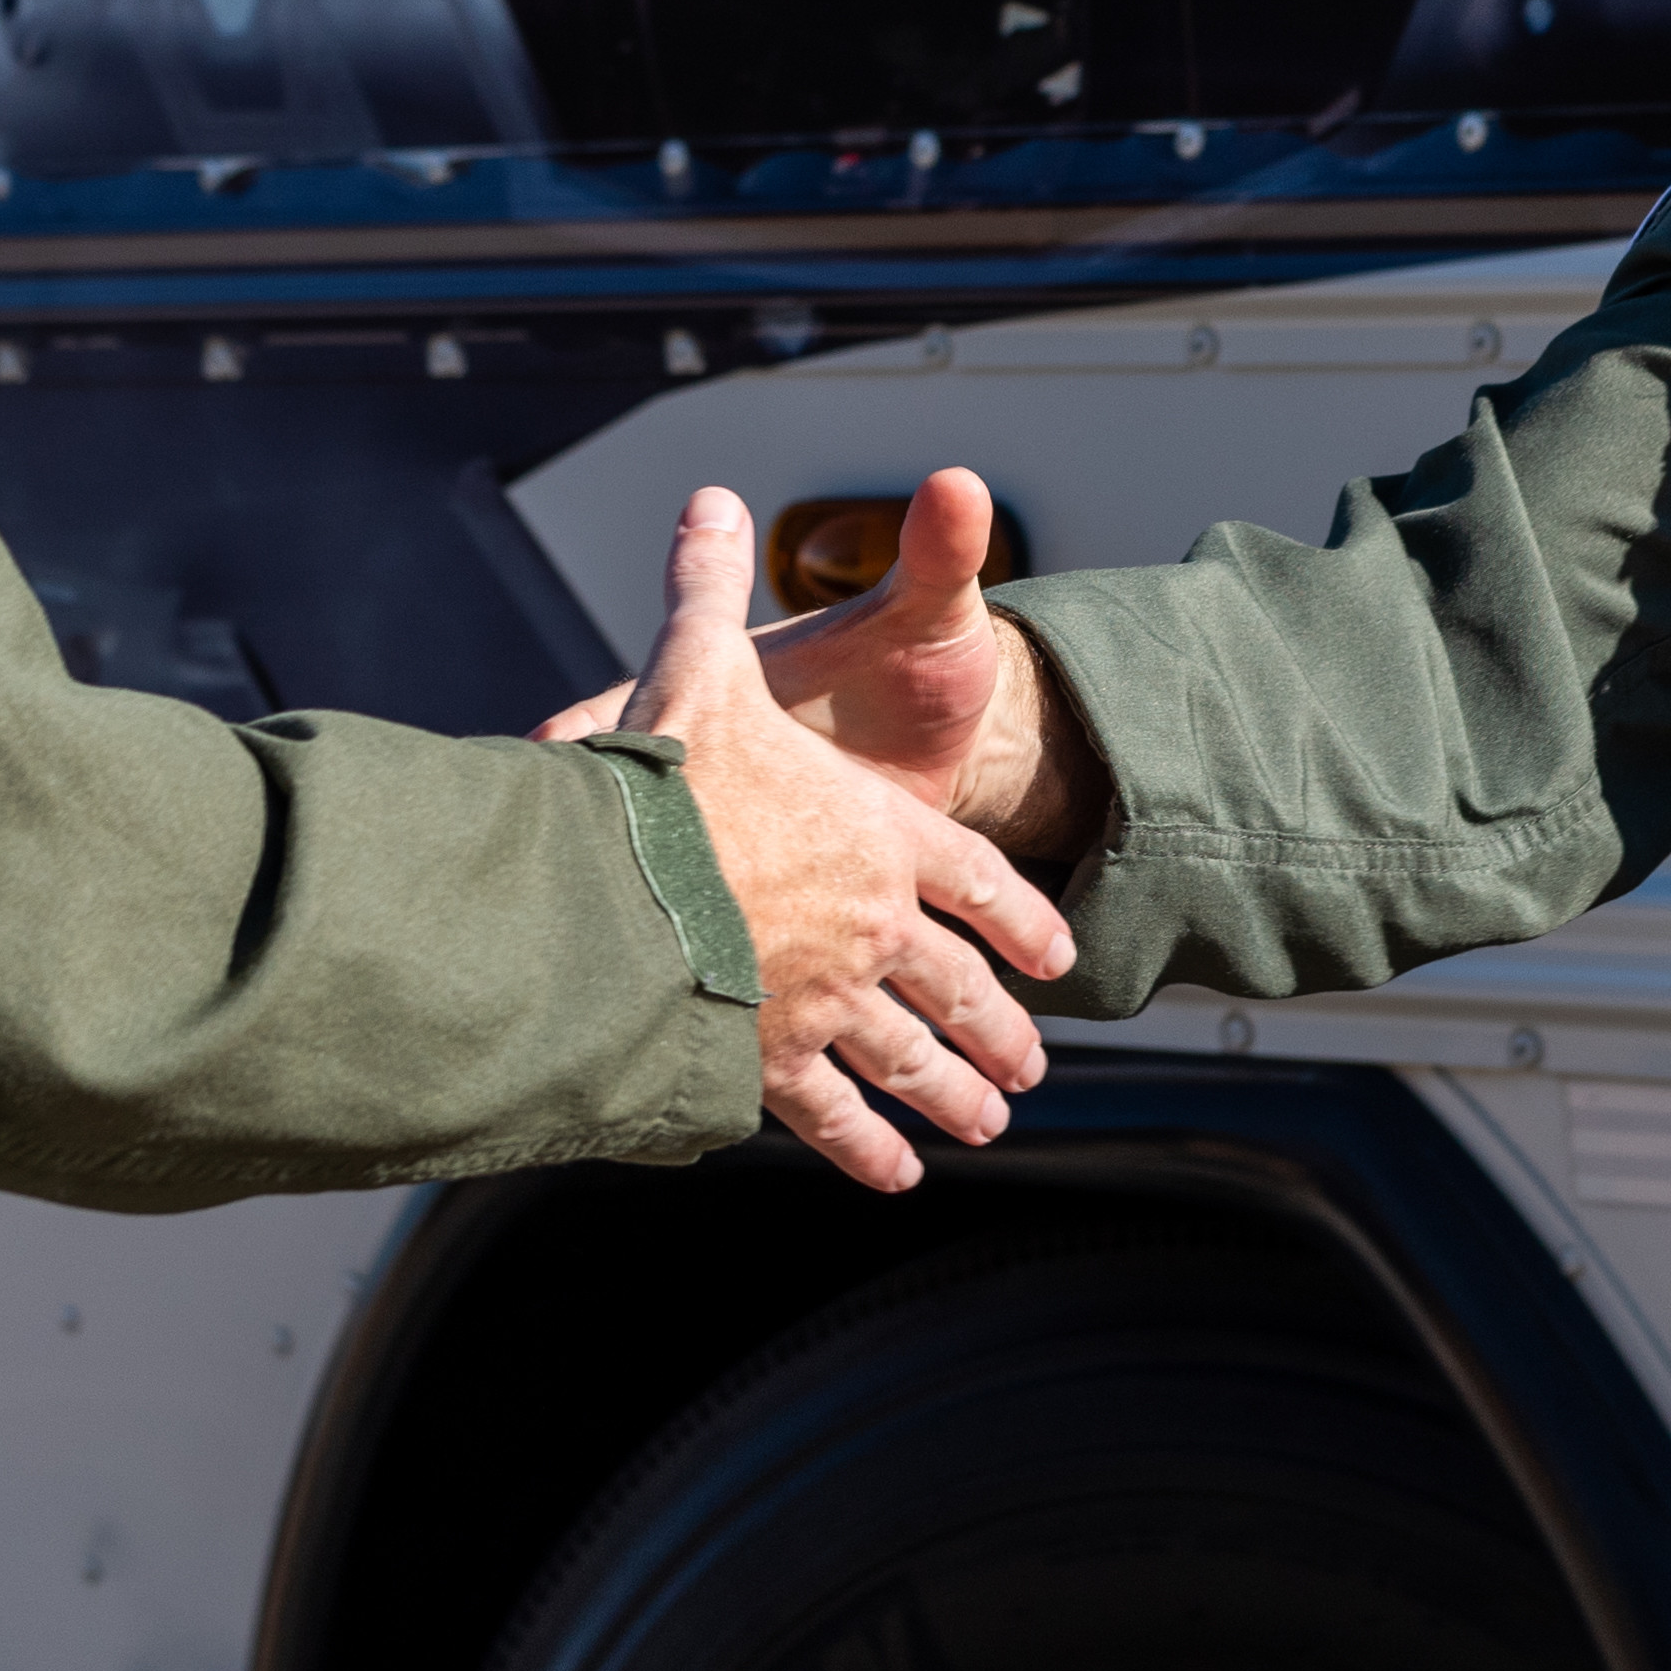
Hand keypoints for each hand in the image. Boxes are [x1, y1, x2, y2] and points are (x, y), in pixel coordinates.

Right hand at [572, 487, 1077, 1190]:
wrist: (618, 879)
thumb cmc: (664, 772)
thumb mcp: (698, 662)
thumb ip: (706, 587)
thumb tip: (707, 498)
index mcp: (873, 830)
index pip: (976, 880)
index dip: (1018, 918)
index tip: (1052, 957)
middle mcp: (869, 922)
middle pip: (957, 987)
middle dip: (999, 1030)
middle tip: (1030, 1068)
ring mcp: (826, 997)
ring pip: (912, 1058)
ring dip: (956, 1093)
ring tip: (992, 1121)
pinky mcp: (770, 1058)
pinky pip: (833, 1112)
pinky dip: (868, 1147)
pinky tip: (897, 1173)